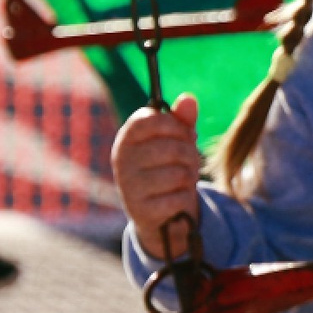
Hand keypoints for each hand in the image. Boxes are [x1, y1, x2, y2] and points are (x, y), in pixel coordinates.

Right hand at [113, 93, 204, 261]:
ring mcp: (129, 186)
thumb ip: (181, 120)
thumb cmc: (166, 169)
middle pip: (173, 147)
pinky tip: (176, 199)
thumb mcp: (174, 142)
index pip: (151, 118)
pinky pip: (179, 197)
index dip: (175, 124)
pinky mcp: (142, 210)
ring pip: (179, 173)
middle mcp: (122, 160)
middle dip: (190, 155)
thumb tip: (189, 98)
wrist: (159, 214)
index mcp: (126, 138)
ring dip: (189, 178)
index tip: (182, 133)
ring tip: (183, 181)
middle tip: (188, 162)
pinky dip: (185, 199)